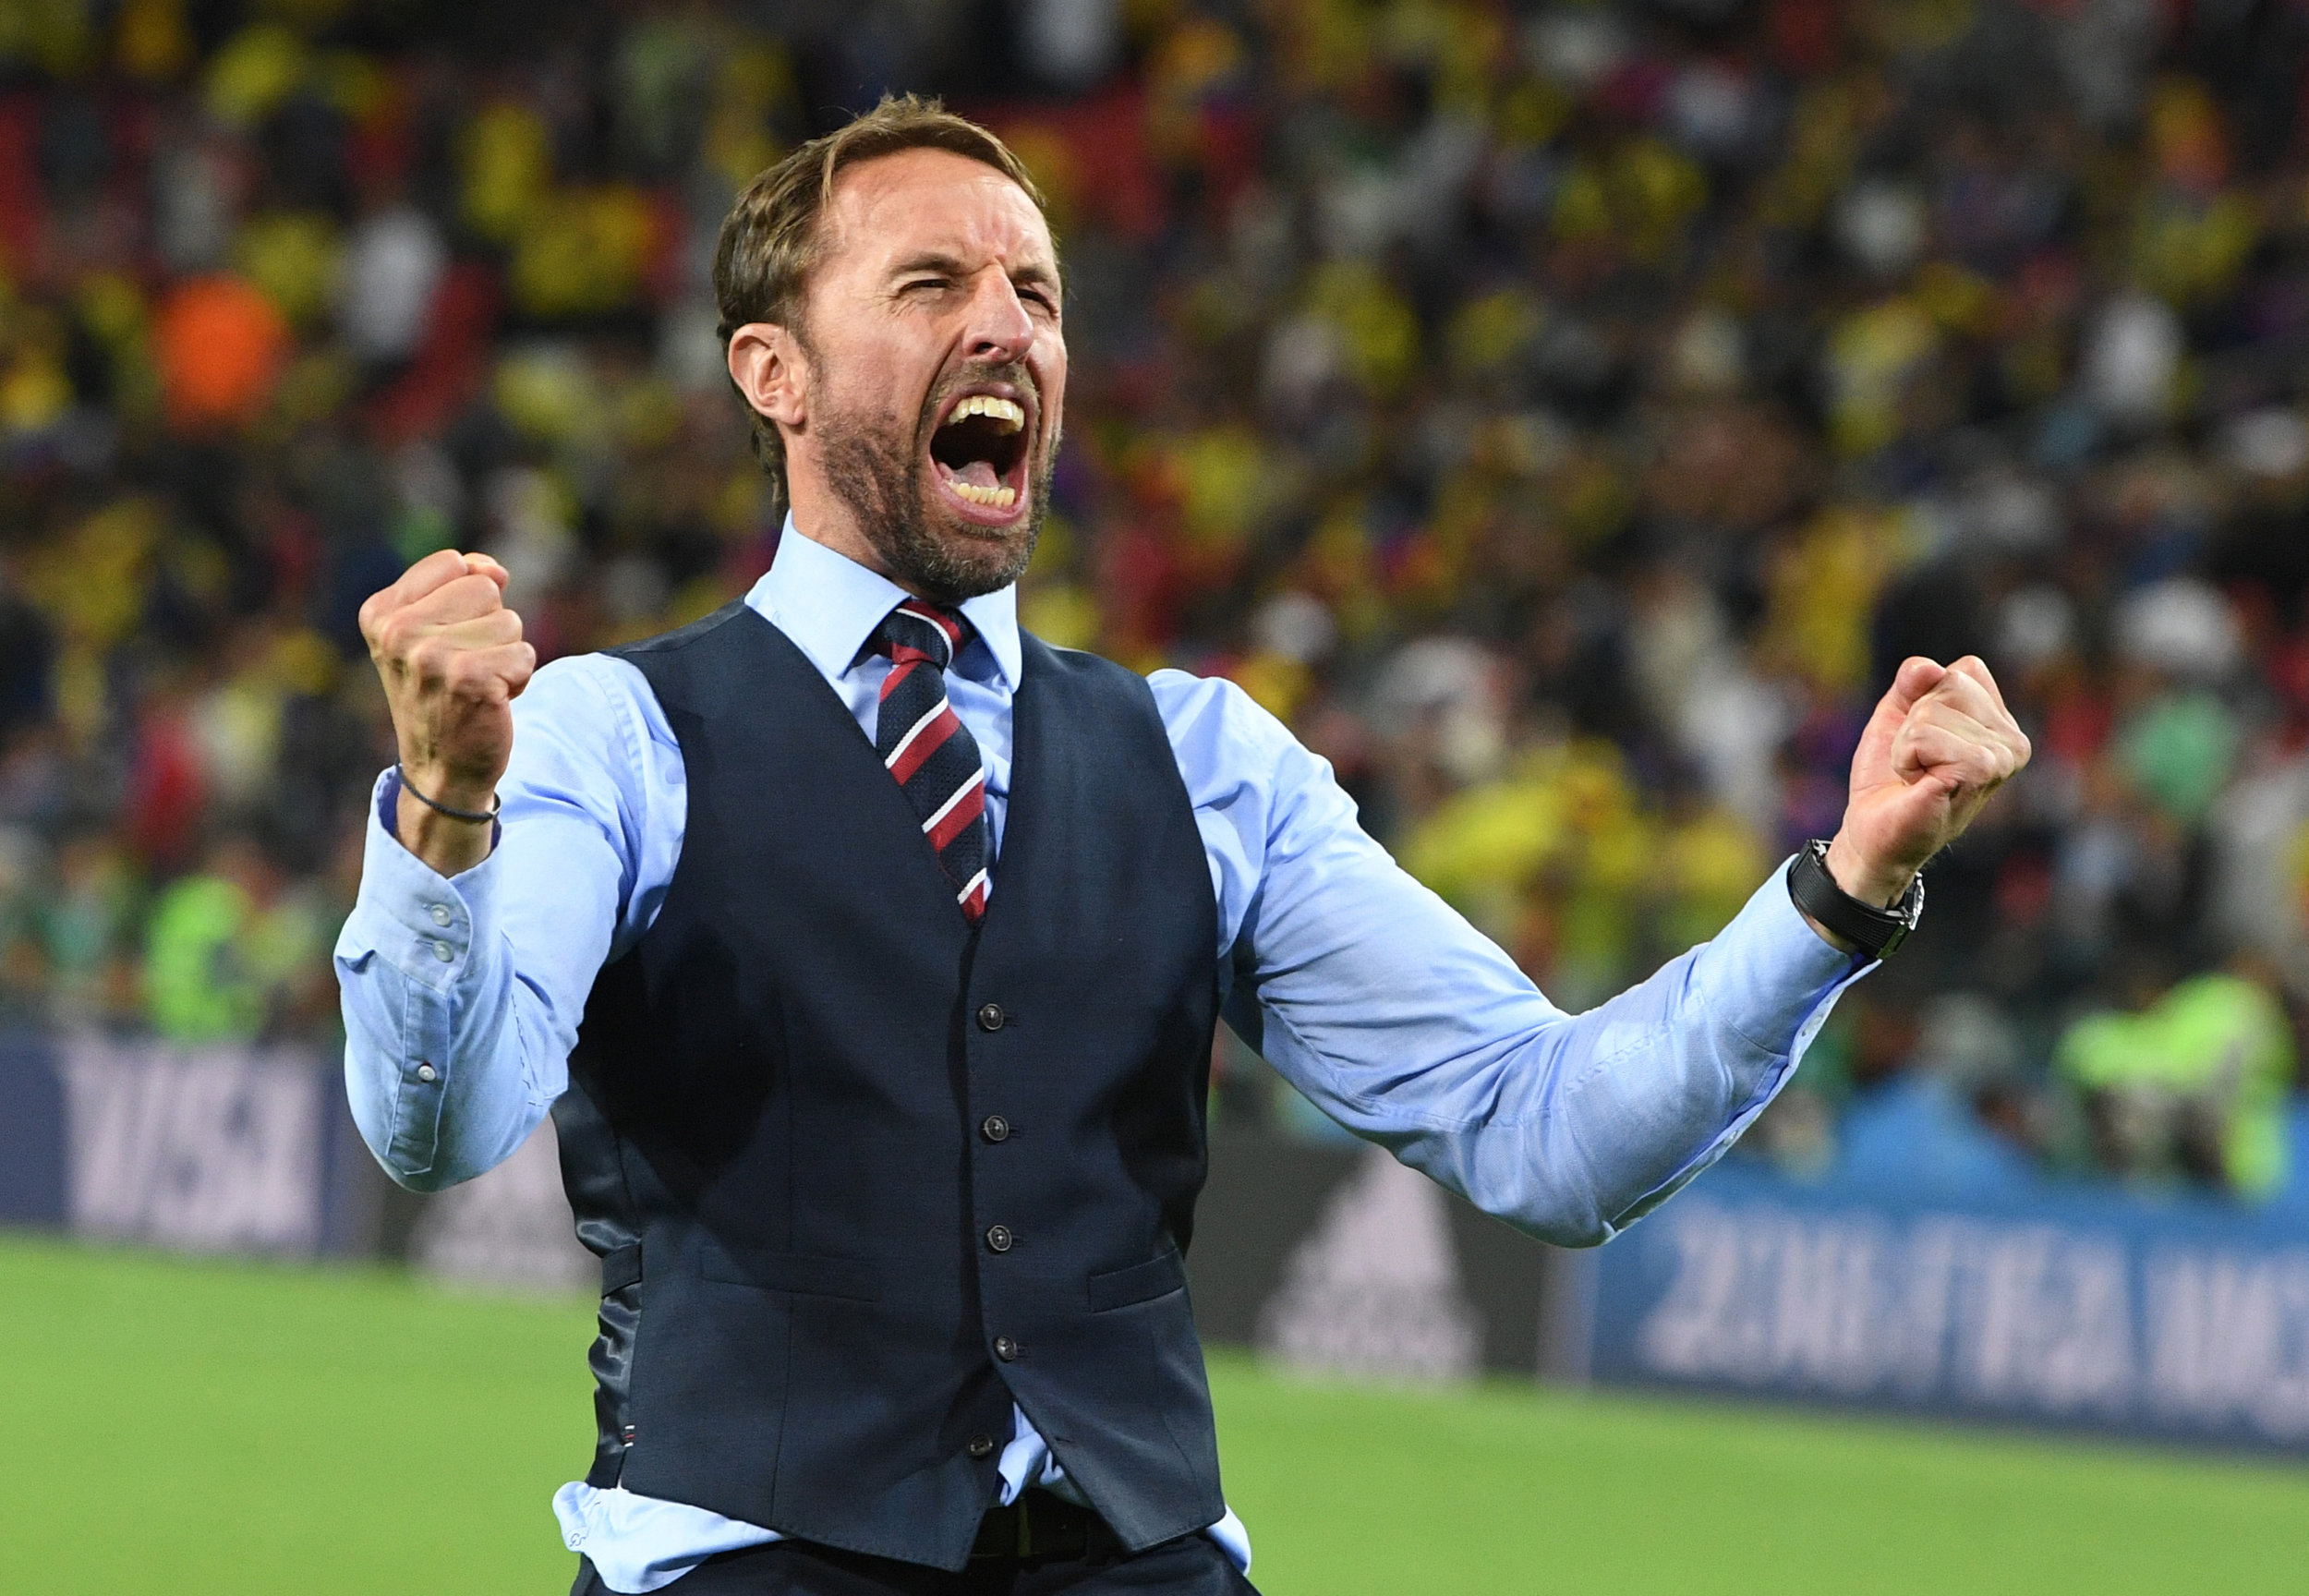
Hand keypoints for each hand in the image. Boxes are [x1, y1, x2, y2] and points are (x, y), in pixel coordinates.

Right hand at [358, 550, 534, 874]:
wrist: (442, 770)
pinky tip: (491, 701)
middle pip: (487, 588)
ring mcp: (431, 656)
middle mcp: (397, 632)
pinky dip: (519, 679)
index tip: (448, 638)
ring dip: (506, 655)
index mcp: (380, 612)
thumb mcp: (435, 632)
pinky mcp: (469, 680)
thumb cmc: (443, 694)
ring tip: (476, 685)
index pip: (455, 563)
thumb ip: (462, 585)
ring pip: (511, 622)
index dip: (470, 598)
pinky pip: (526, 654)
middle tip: (465, 667)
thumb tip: (494, 569)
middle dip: (491, 627)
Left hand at [1824, 655, 2030, 910]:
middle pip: (1948, 684)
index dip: (1924, 698)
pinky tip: (1918, 783)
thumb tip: (1928, 668)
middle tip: (1917, 761)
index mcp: (2001, 722)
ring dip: (1907, 743)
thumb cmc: (1888, 775)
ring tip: (1918, 775)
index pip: (1965, 671)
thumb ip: (1913, 680)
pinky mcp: (1979, 773)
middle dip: (1914, 721)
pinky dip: (1906, 756)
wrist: (1873, 830)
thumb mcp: (1897, 714)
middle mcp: (2012, 740)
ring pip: (1931, 710)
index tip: (1922, 739)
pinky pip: (1923, 735)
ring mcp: (2001, 758)